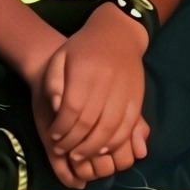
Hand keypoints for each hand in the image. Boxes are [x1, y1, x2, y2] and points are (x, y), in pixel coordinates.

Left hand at [35, 7, 149, 187]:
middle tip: (62, 150)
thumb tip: (56, 107)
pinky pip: (128, 126)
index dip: (61, 127)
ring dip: (92, 148)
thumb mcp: (60, 57)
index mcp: (85, 71)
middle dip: (73, 142)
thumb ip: (54, 82)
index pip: (72, 108)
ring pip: (109, 128)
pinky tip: (102, 149)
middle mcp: (107, 82)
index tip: (52, 137)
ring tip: (79, 155)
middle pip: (89, 122)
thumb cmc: (83, 48)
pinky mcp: (138, 98)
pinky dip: (115, 142)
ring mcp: (125, 91)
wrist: (118, 34)